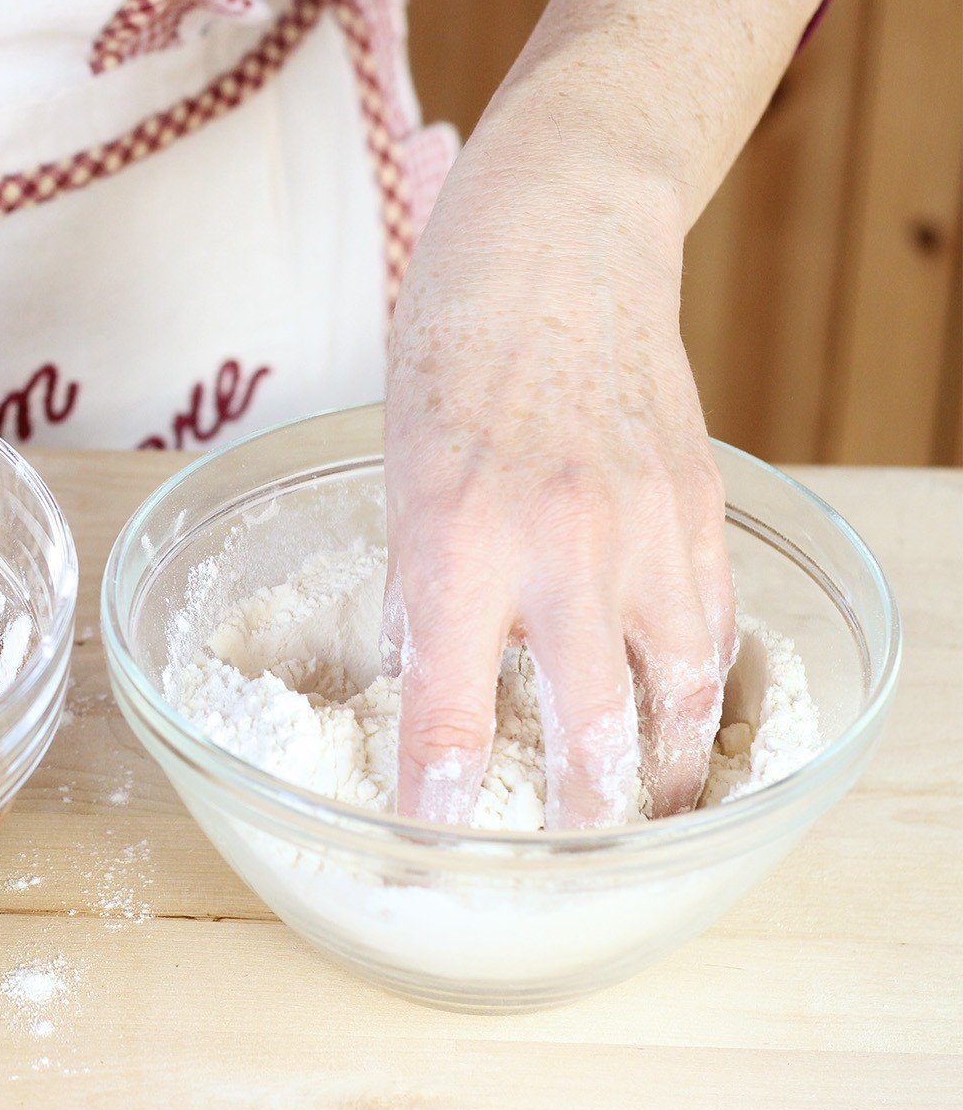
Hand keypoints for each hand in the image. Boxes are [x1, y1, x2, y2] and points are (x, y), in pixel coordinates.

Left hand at [384, 152, 732, 828]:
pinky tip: (683, 728)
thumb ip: (428, 591)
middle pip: (587, 735)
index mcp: (455, 542)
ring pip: (675, 700)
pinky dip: (699, 696)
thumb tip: (435, 690)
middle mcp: (559, 550)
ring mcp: (646, 530)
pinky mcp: (701, 510)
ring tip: (636, 823)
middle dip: (572, 821)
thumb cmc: (450, 348)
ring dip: (658, 777)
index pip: (450, 717)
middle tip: (553, 869)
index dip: (440, 806)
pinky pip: (712, 632)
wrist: (560, 240)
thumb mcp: (398, 478)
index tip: (430, 858)